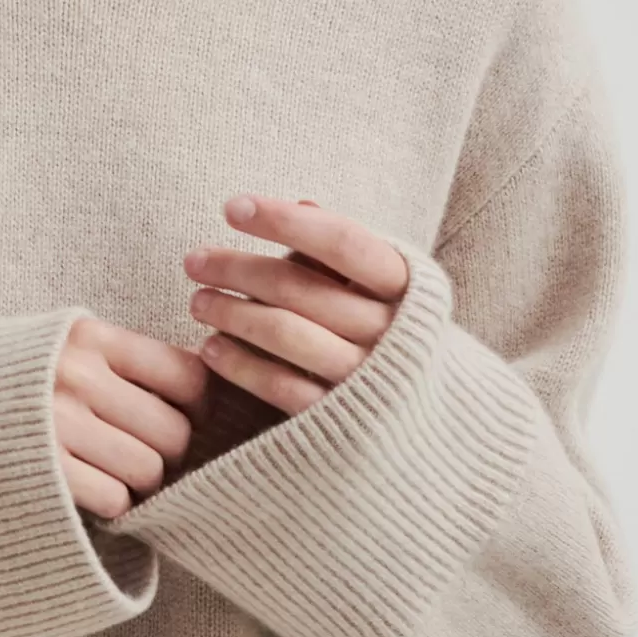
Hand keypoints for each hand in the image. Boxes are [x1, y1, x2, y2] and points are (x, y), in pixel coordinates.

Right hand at [53, 316, 212, 522]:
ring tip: (111, 475)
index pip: (187, 375)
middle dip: (169, 455)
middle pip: (174, 432)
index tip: (184, 420)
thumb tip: (203, 390)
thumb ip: (118, 360)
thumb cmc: (4, 380)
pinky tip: (85, 491)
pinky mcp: (43, 470)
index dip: (199, 408)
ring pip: (148, 470)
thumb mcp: (58, 346)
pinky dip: (110, 504)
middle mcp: (77, 375)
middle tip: (144, 458)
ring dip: (139, 483)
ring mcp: (58, 424)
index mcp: (89, 336)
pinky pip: (114, 499)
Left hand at [182, 195, 407, 425]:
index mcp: (410, 289)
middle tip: (194, 261)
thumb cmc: (401, 342)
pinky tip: (210, 348)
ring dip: (232, 313)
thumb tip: (304, 202)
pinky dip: (240, 365)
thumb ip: (348, 254)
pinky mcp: (341, 421)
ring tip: (198, 301)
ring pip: (285, 333)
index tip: (233, 207)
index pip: (342, 241)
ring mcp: (366, 379)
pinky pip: (281, 386)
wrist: (443, 434)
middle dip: (238, 268)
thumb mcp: (391, 294)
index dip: (285, 221)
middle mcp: (391, 332)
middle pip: (300, 287)